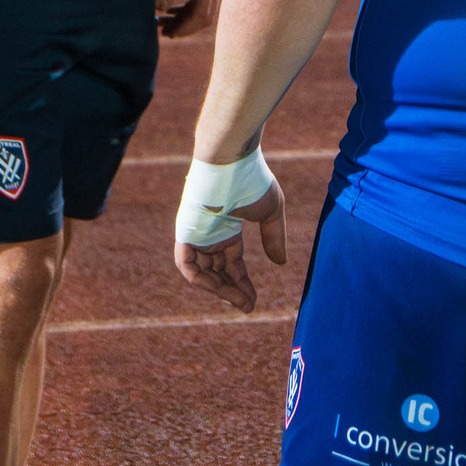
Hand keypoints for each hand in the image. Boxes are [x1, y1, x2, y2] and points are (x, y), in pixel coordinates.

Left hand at [154, 0, 225, 37]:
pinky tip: (173, 6)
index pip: (201, 15)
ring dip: (187, 17)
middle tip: (163, 31)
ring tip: (165, 21)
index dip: (184, 28)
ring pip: (206, 7)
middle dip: (185, 26)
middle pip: (206, 15)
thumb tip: (159, 9)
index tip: (166, 33)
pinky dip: (191, 5)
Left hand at [175, 177, 285, 312]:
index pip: (231, 263)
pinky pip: (186, 264)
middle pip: (216, 271)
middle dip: (231, 291)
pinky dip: (200, 280)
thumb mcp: (269, 212)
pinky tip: (220, 288)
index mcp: (226, 226)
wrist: (231, 159)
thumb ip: (273, 236)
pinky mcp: (185, 230)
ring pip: (200, 271)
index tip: (253, 301)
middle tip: (248, 306)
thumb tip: (280, 263)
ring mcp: (196, 231)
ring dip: (218, 290)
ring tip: (239, 301)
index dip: (242, 283)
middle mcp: (209, 232)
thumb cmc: (250, 179)